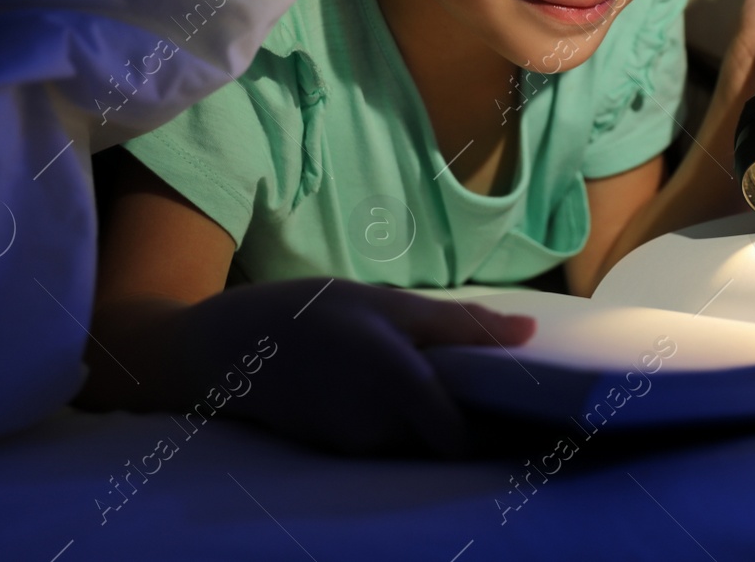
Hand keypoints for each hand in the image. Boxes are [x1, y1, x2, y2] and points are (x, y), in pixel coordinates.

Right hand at [180, 277, 534, 457]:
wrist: (221, 348)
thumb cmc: (310, 313)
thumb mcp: (387, 303)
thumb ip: (460, 324)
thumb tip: (530, 334)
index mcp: (400, 387)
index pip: (467, 440)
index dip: (503, 434)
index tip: (533, 416)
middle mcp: (380, 430)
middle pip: (447, 446)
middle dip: (477, 426)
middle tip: (503, 392)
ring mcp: (355, 447)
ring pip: (418, 445)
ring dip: (439, 421)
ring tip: (454, 380)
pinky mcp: (337, 452)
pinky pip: (388, 442)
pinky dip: (405, 422)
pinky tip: (402, 389)